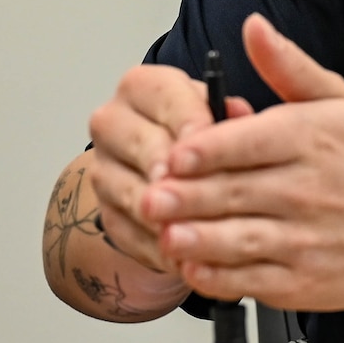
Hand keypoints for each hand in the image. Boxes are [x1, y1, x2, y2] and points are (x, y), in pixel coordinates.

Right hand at [87, 63, 251, 274]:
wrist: (174, 176)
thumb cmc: (205, 138)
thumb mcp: (223, 117)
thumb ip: (232, 115)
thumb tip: (239, 113)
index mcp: (142, 88)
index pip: (160, 95)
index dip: (187, 118)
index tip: (207, 137)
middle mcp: (113, 123)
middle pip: (137, 142)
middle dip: (165, 164)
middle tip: (188, 184)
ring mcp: (104, 170)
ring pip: (128, 190)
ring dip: (160, 211)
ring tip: (191, 226)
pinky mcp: (107, 213)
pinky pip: (129, 231)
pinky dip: (158, 245)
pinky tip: (185, 254)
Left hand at [137, 14, 343, 309]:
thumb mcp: (341, 101)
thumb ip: (288, 66)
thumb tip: (253, 27)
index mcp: (312, 139)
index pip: (248, 142)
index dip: (204, 150)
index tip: (171, 154)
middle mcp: (309, 190)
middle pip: (234, 192)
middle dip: (185, 197)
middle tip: (149, 197)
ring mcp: (308, 240)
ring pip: (239, 240)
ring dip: (197, 240)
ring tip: (164, 234)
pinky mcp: (305, 282)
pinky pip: (252, 280)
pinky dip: (220, 277)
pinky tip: (195, 266)